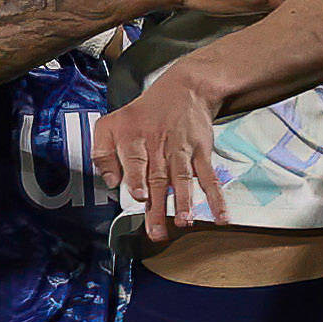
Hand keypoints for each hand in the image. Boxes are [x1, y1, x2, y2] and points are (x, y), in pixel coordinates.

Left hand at [91, 71, 229, 241]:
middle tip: (156, 231)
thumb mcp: (111, 123)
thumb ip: (102, 153)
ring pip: (182, 179)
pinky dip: (216, 197)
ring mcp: (181, 151)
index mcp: (134, 139)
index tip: (140, 196)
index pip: (135, 160)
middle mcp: (158, 146)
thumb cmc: (144, 113)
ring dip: (184, 202)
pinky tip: (220, 215)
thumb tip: (110, 183)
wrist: (184, 90)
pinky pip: (209, 177)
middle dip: (158, 207)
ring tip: (184, 221)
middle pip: (158, 178)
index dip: (137, 178)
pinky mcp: (201, 153)